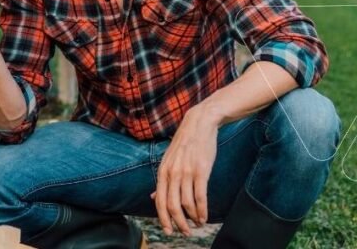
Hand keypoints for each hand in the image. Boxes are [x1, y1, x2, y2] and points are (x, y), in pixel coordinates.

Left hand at [151, 105, 218, 236]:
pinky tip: (204, 217)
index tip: (168, 231)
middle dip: (178, 223)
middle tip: (185, 232)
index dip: (163, 219)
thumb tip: (153, 196)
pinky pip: (200, 196)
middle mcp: (172, 173)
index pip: (159, 201)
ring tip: (197, 224)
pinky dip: (202, 210)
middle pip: (172, 206)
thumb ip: (162, 179)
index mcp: (162, 172)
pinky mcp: (201, 170)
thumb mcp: (168, 160)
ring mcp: (186, 172)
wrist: (199, 124)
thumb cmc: (185, 143)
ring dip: (192, 218)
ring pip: (187, 204)